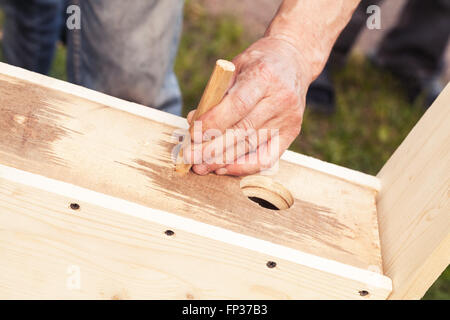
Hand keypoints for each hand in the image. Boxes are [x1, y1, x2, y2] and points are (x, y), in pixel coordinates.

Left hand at [186, 37, 312, 175]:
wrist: (294, 60)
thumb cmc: (258, 63)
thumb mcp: (235, 67)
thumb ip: (216, 94)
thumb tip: (193, 122)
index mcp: (264, 76)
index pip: (237, 105)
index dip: (214, 122)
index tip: (193, 134)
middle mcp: (280, 99)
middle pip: (243, 131)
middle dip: (213, 148)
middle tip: (190, 157)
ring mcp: (288, 118)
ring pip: (251, 146)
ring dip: (223, 160)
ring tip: (201, 166)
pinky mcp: (291, 132)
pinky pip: (267, 157)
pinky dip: (244, 166)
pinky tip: (225, 168)